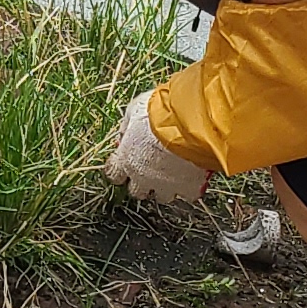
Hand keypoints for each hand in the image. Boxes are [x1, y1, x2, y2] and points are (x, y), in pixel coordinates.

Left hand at [109, 90, 210, 205]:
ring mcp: (166, 185)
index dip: (119, 169)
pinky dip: (189, 187)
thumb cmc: (160, 111)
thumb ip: (127, 126)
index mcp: (125, 160)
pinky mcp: (188, 187)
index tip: (124, 162)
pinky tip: (193, 175)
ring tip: (174, 171)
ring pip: (162, 196)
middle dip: (142, 181)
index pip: (114, 174)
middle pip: (136, 191)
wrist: (189, 120)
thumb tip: (124, 132)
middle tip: (151, 167)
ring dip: (165, 186)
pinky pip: (187, 195)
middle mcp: (142, 178)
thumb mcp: (134, 110)